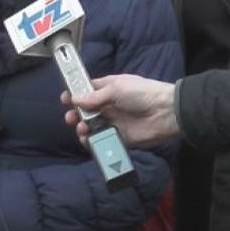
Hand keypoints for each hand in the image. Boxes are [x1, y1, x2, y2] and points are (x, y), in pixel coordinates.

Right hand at [62, 74, 179, 147]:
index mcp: (108, 89)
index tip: (65, 99)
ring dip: (83, 128)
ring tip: (82, 129)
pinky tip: (88, 140)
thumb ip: (95, 97)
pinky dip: (93, 142)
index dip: (75, 94)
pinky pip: (102, 141)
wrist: (164, 111)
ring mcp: (114, 122)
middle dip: (76, 114)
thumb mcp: (116, 88)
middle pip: (87, 111)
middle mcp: (109, 106)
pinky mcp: (120, 137)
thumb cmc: (141, 93)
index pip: (88, 91)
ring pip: (92, 127)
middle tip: (71, 118)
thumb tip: (75, 99)